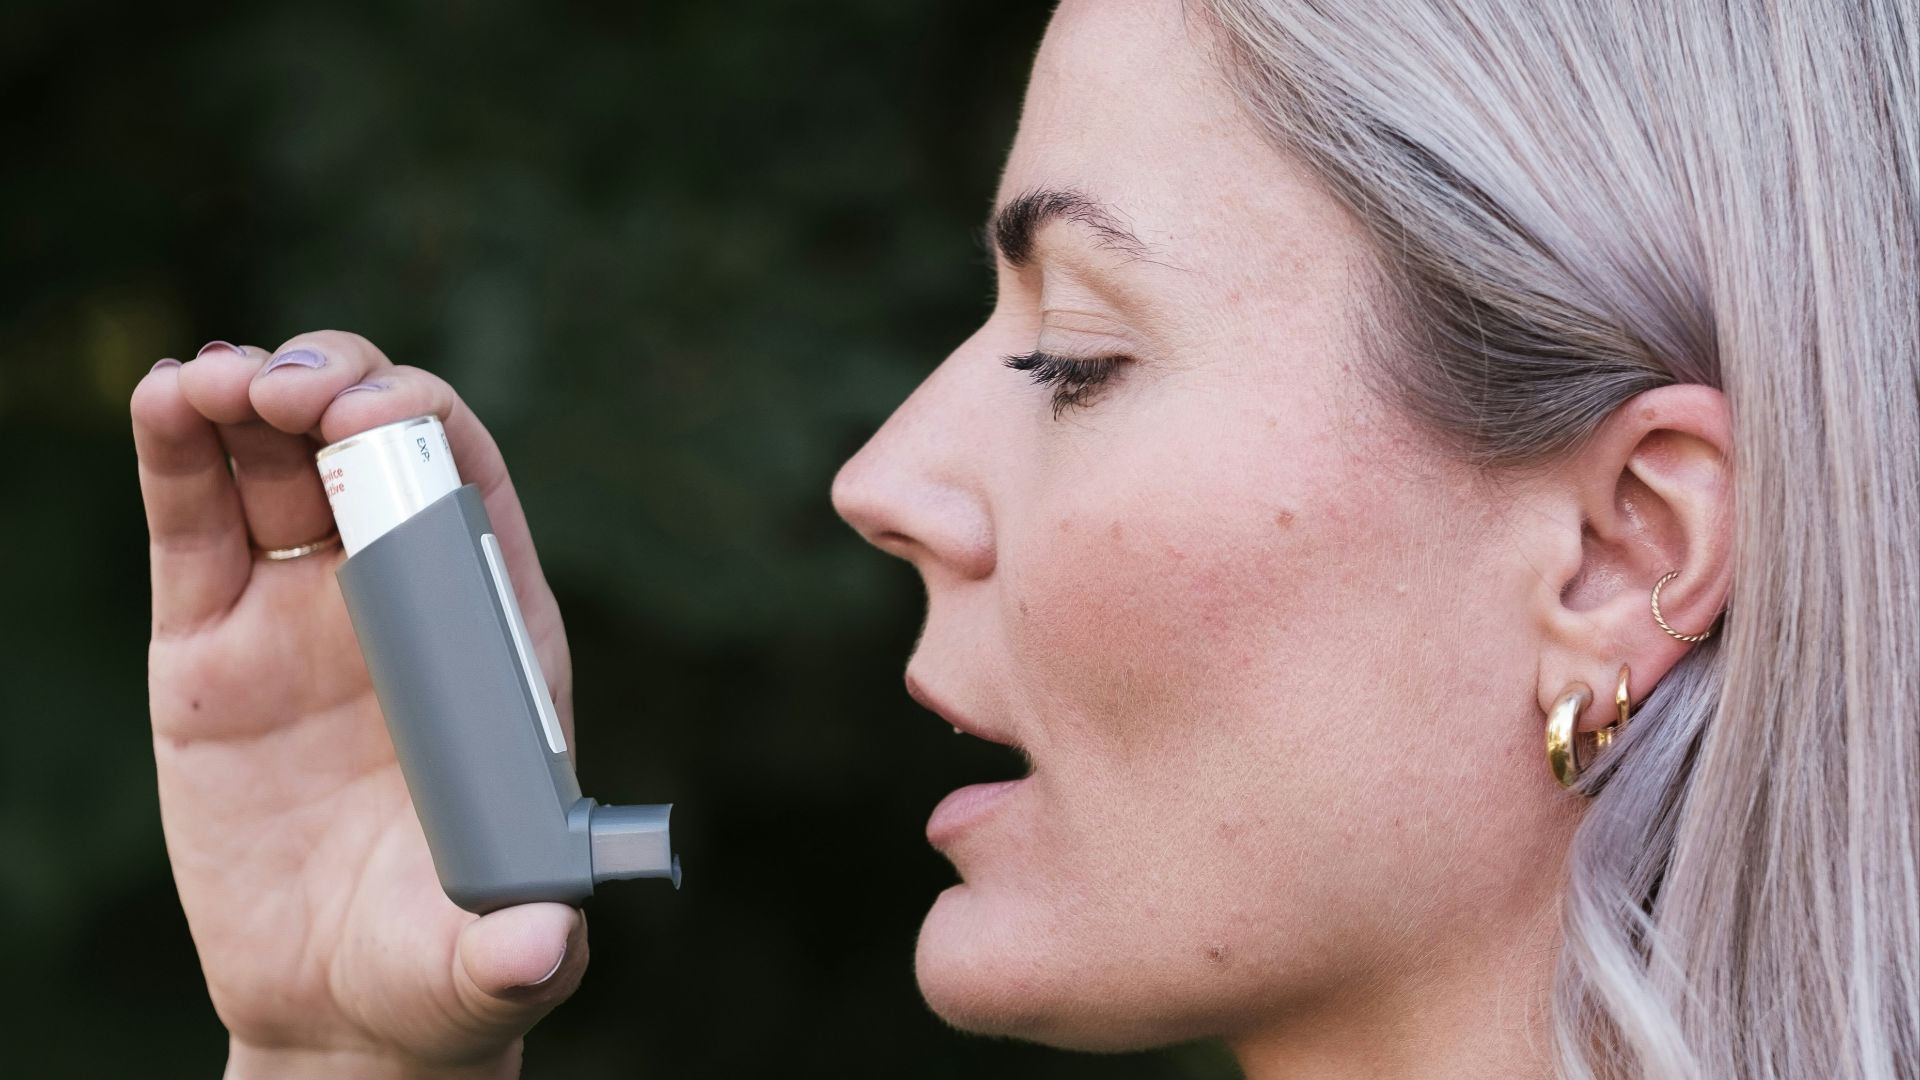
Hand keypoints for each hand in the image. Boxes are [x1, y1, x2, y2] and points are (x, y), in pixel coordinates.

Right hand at [132, 332, 584, 1076]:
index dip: (429, 431)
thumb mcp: (488, 962)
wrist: (336, 1004)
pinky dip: (176, 455)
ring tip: (211, 379)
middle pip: (373, 447)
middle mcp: (399, 604)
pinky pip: (192, 526)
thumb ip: (515, 950)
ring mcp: (298, 613)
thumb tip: (532, 949)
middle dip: (336, 387)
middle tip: (285, 387)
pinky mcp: (208, 647)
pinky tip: (166, 398)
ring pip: (275, 464)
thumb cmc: (440, 965)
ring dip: (249, 394)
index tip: (372, 421)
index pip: (472, 492)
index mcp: (488, 640)